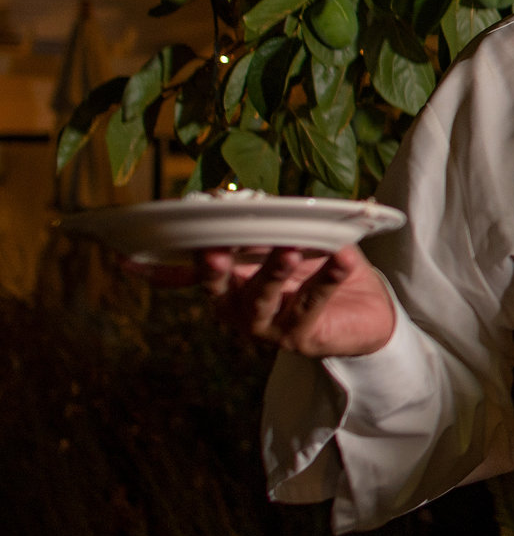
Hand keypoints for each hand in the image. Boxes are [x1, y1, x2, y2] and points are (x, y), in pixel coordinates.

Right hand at [136, 242, 397, 356]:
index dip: (154, 268)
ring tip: (289, 249)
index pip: (184, 273)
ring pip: (262, 299)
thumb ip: (256, 228)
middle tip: (215, 249)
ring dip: (273, 272)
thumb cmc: (316, 271)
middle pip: (218, 286)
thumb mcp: (283, 243)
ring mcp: (267, 327)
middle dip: (214, 267)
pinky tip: (342, 257)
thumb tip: (220, 198)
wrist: (366, 312)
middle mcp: (236, 308)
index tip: (126, 255)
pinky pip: (312, 304)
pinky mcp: (302, 337)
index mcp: (225, 283)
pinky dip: (327, 278)